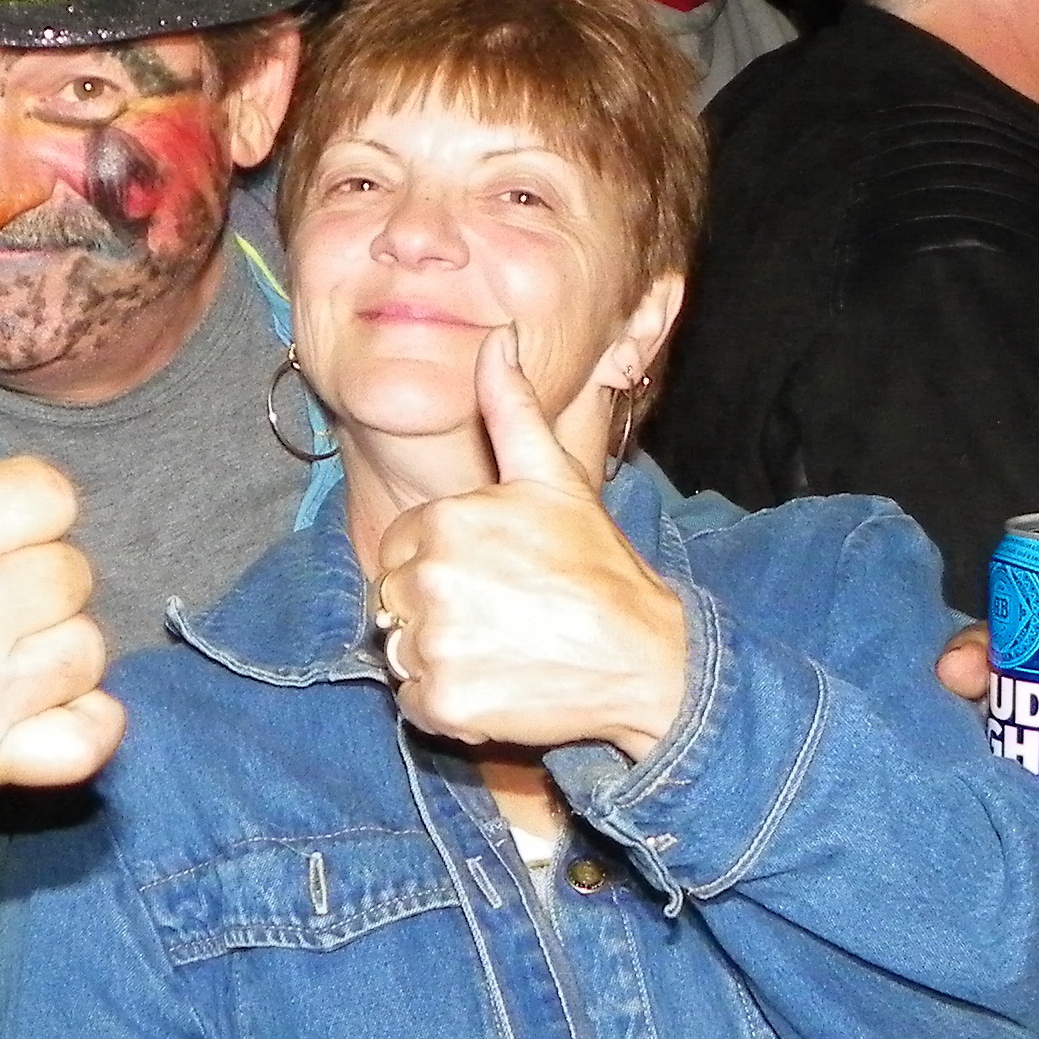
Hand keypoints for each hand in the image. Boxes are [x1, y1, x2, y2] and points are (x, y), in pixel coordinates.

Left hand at [372, 327, 686, 757]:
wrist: (644, 659)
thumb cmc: (597, 567)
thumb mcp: (554, 478)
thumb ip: (512, 408)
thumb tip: (495, 336)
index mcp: (443, 522)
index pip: (401, 545)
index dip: (441, 562)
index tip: (491, 575)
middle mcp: (427, 581)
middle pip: (393, 598)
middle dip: (433, 608)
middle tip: (501, 614)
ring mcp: (433, 644)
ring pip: (400, 649)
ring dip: (437, 655)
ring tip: (499, 648)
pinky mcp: (442, 701)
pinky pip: (412, 700)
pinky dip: (445, 702)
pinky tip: (495, 684)